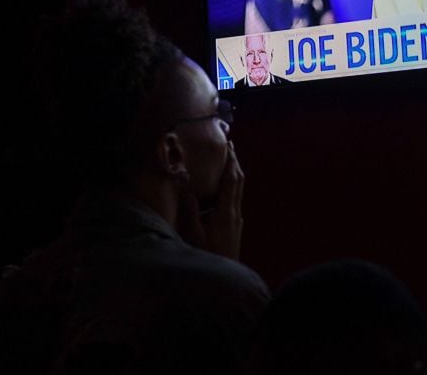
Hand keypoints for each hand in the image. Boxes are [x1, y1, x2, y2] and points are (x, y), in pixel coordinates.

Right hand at [176, 142, 243, 260]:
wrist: (225, 278)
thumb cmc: (207, 256)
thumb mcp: (194, 234)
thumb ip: (191, 210)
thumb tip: (187, 186)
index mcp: (226, 211)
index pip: (231, 180)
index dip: (231, 162)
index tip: (229, 147)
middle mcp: (235, 213)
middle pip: (239, 182)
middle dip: (235, 164)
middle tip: (230, 148)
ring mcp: (237, 220)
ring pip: (239, 191)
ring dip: (234, 175)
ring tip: (228, 164)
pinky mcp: (236, 227)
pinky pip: (235, 200)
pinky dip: (232, 188)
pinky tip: (223, 191)